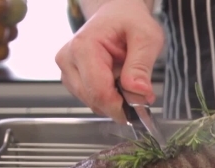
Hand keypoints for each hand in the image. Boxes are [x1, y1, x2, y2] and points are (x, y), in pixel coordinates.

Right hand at [55, 0, 163, 122]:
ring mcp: (68, 71)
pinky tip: (120, 82)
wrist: (118, 13)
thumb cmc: (131, 21)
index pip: (99, 92)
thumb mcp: (146, 38)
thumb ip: (141, 66)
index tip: (142, 106)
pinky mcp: (72, 79)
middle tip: (142, 92)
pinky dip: (111, 98)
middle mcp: (68, 60)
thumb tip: (139, 93)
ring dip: (117, 100)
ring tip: (129, 79)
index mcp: (84, 47)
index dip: (122, 106)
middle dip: (122, 104)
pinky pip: (94, 100)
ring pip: (94, 104)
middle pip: (95, 101)